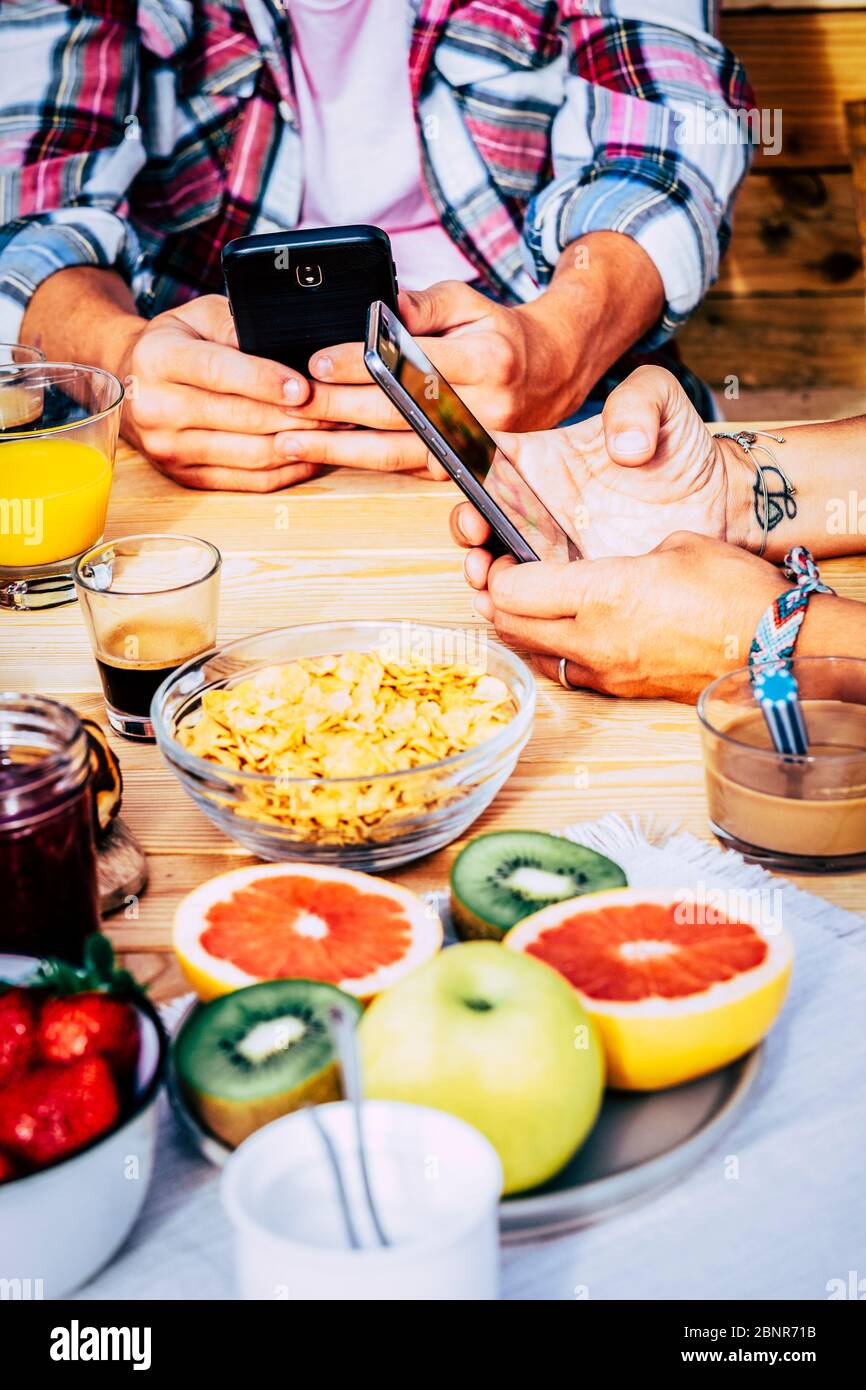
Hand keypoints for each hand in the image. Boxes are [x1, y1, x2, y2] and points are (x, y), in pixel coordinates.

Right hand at [115, 295, 332, 490]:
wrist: (135, 382)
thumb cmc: (177, 343)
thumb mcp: (198, 316)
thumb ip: (235, 325)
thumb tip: (279, 344)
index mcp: (158, 360)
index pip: (217, 372)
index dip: (263, 381)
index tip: (303, 387)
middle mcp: (157, 409)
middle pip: (240, 418)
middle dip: (296, 415)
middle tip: (338, 408)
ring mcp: (169, 450)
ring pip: (249, 455)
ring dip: (299, 445)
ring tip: (335, 430)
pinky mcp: (185, 477)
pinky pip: (247, 480)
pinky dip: (286, 470)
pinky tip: (312, 454)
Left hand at [272, 279, 587, 471]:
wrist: (552, 375)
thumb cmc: (501, 334)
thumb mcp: (468, 302)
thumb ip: (422, 305)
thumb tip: (378, 308)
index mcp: (487, 360)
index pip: (414, 364)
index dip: (362, 365)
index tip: (317, 363)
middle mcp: (484, 409)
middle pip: (397, 413)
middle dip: (337, 410)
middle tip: (289, 404)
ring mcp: (474, 445)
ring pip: (397, 452)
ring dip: (339, 450)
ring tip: (290, 442)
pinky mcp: (463, 466)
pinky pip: (405, 468)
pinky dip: (362, 462)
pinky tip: (325, 456)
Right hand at [452, 365, 753, 588]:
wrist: (719, 501)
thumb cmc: (682, 446)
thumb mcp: (662, 400)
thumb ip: (638, 402)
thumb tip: (623, 446)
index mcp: (543, 456)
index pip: (487, 456)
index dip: (463, 466)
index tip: (466, 481)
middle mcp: (539, 502)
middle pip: (481, 514)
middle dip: (468, 527)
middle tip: (478, 536)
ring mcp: (553, 544)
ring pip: (499, 560)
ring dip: (482, 571)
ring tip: (488, 577)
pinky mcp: (576, 581)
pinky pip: (536, 596)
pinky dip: (515, 604)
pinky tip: (510, 607)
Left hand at [474, 532, 782, 701]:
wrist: (775, 649)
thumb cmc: (737, 592)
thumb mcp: (679, 544)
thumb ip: (630, 556)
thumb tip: (613, 569)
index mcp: (604, 591)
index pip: (516, 590)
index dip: (497, 574)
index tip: (498, 560)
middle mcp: (596, 636)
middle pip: (513, 626)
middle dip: (494, 604)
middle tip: (491, 584)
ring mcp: (608, 670)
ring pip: (536, 655)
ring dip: (518, 633)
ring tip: (517, 611)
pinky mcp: (624, 691)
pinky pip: (568, 674)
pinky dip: (550, 654)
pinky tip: (556, 639)